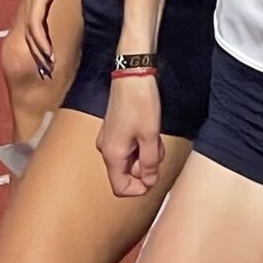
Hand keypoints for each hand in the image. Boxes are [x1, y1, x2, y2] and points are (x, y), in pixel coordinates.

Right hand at [17, 0, 80, 80]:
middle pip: (30, 33)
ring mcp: (33, 2)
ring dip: (37, 50)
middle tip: (48, 72)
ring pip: (30, 32)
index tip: (48, 57)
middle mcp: (32, 1)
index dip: (40, 42)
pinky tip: (46, 48)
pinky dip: (39, 40)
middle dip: (38, 54)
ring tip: (46, 67)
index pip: (35, 24)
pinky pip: (35, 26)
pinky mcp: (37, 1)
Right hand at [96, 75, 165, 196]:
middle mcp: (106, 149)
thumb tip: (149, 182)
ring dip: (145, 152)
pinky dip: (141, 142)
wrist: (131, 74)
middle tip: (157, 148)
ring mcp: (109, 138)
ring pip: (129, 158)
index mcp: (112, 155)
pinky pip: (128, 145)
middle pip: (126, 172)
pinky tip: (149, 128)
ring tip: (154, 135)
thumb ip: (150, 163)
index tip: (154, 176)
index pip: (120, 187)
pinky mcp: (114, 128)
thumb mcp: (150, 137)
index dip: (139, 188)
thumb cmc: (140, 103)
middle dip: (145, 166)